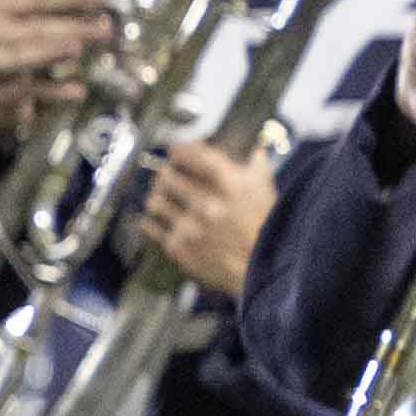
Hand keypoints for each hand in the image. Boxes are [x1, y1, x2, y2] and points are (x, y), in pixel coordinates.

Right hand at [0, 0, 113, 140]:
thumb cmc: (11, 46)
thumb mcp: (30, 19)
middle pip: (31, 27)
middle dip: (71, 26)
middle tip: (105, 28)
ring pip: (20, 55)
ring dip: (51, 51)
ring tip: (78, 48)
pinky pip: (24, 91)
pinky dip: (52, 91)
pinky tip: (77, 91)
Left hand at [134, 134, 276, 298]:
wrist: (259, 269)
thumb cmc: (264, 227)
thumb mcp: (264, 190)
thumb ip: (254, 165)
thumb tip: (250, 147)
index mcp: (228, 183)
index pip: (189, 154)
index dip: (178, 150)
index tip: (174, 151)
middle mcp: (206, 202)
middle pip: (166, 175)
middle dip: (165, 173)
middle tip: (166, 175)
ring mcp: (190, 225)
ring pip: (155, 200)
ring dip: (157, 196)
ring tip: (161, 197)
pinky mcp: (178, 246)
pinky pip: (151, 225)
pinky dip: (151, 220)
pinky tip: (157, 219)